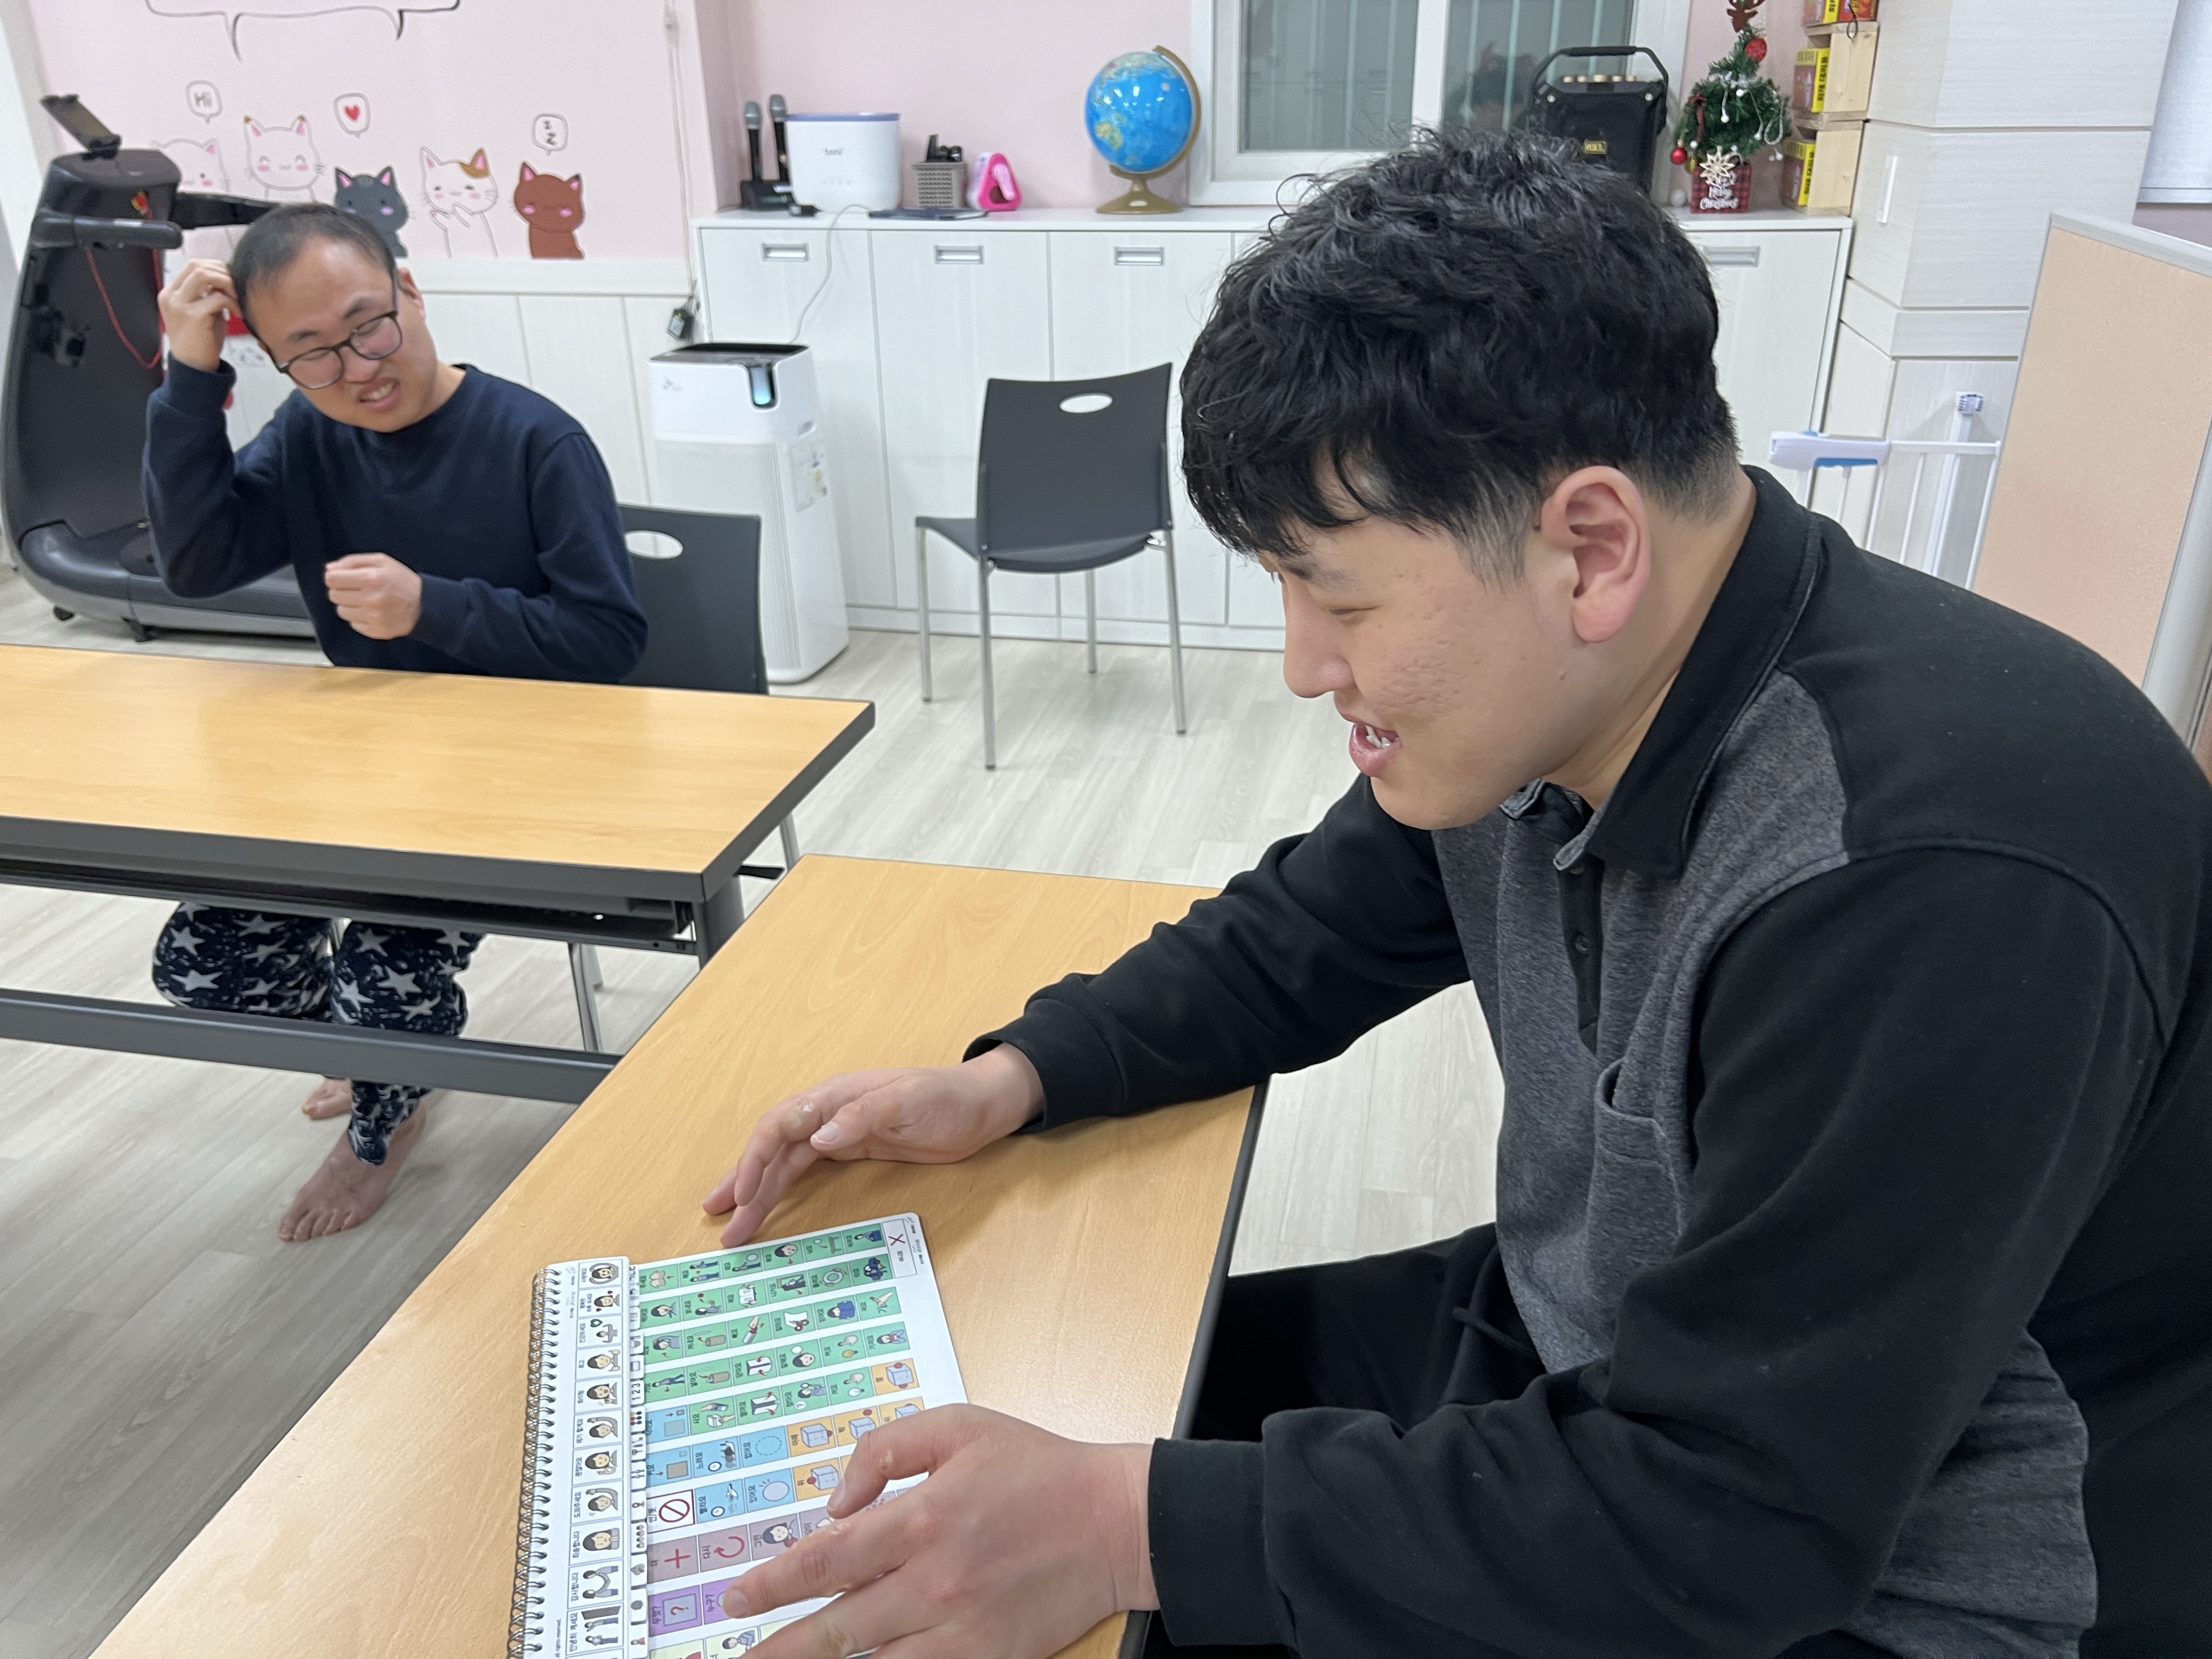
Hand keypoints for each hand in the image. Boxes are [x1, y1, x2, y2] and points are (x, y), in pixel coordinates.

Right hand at [156, 258, 239, 373]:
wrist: (194, 367)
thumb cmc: (200, 341)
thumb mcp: (201, 312)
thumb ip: (208, 294)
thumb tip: (226, 279)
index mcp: (171, 293)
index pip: (192, 265)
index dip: (215, 267)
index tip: (230, 279)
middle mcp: (171, 296)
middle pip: (197, 265)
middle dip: (222, 272)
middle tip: (236, 287)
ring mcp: (179, 305)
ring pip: (204, 275)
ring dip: (226, 283)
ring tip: (237, 297)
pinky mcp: (192, 316)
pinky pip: (217, 298)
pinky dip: (232, 302)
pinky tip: (238, 313)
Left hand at [324, 553, 422, 638]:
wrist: (424, 605)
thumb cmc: (402, 580)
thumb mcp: (381, 561)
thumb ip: (353, 561)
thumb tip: (330, 569)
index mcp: (371, 578)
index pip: (332, 579)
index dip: (334, 577)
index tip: (341, 578)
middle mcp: (371, 599)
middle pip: (334, 595)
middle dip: (341, 590)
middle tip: (356, 589)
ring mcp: (373, 617)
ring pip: (341, 611)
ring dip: (349, 605)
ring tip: (364, 601)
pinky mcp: (376, 630)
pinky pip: (353, 624)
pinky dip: (359, 617)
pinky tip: (372, 612)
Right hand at [703, 1046, 1043, 1245]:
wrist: (979, 1106)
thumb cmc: (947, 1098)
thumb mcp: (909, 1101)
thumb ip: (863, 1116)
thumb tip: (819, 1137)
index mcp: (836, 1096)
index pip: (781, 1125)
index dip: (756, 1158)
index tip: (743, 1193)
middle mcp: (829, 1112)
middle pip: (773, 1146)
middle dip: (744, 1181)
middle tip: (723, 1220)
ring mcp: (837, 1131)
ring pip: (784, 1161)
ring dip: (757, 1190)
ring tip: (733, 1224)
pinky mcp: (850, 1148)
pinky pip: (804, 1168)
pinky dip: (781, 1186)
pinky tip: (764, 1203)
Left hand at [726, 1404, 1155, 1658]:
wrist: (1115, 1523)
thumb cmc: (1039, 1470)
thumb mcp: (958, 1426)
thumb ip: (886, 1452)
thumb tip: (836, 1502)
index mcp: (922, 1518)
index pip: (826, 1559)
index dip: (774, 1582)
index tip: (736, 1597)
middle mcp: (933, 1579)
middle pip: (835, 1625)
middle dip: (778, 1644)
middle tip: (737, 1654)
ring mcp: (959, 1625)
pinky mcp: (987, 1655)